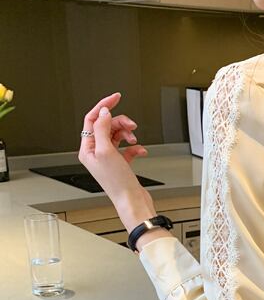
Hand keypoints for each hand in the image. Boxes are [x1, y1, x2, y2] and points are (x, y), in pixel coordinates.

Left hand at [78, 92, 156, 221]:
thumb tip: (103, 112)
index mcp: (87, 149)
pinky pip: (127, 148)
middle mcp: (96, 153)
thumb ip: (103, 128)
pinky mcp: (121, 164)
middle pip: (107, 126)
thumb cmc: (117, 183)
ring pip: (118, 135)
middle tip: (131, 125)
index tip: (115, 98)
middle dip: (120, 123)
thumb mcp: (106, 151)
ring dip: (128, 134)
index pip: (91, 120)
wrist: (132, 201)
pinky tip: (140, 150)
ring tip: (134, 139)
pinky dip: (135, 147)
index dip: (103, 107)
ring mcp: (109, 159)